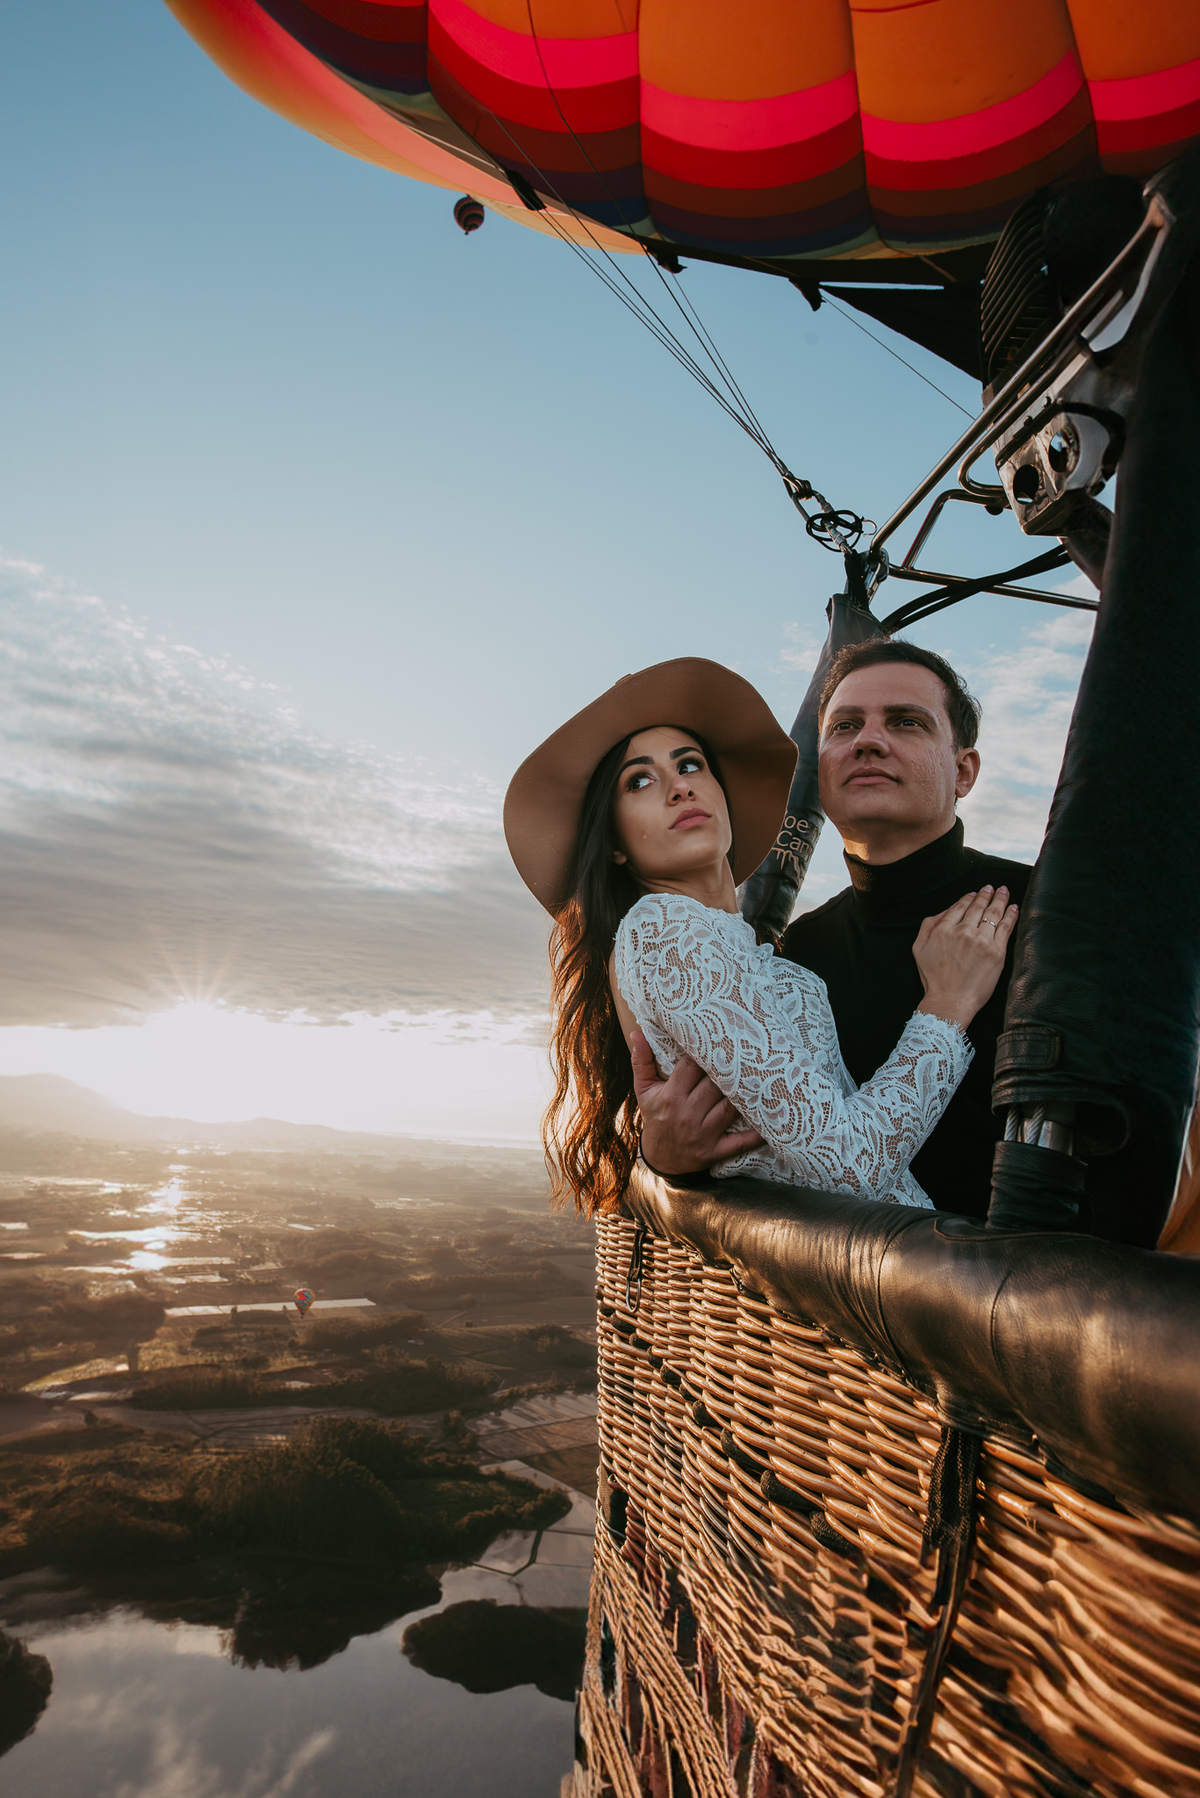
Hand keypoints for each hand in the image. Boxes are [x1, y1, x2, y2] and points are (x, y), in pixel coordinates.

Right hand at [630, 1030, 762, 1176]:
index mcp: (671, 1096)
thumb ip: (641, 1062)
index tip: (718, 1037)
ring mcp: (703, 1133)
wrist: (658, 1159)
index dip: (705, 1051)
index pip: (691, 1067)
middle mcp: (688, 1114)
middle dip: (729, 1069)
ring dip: (746, 1094)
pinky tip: (771, 1123)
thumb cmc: (655, 1117)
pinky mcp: (715, 1150)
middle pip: (714, 1084)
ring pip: (730, 1107)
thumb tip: (637, 1033)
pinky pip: (739, 1142)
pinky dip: (755, 1136)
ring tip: (760, 1075)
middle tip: (745, 1051)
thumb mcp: (644, 1090)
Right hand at [912, 885, 1018, 1031]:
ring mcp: (982, 941)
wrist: (950, 1001)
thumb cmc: (934, 978)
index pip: (960, 907)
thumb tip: (945, 911)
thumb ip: (928, 925)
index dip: (969, 898)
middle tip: (992, 887)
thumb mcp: (919, 948)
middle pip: (978, 907)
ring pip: (993, 914)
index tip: (975, 893)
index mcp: (944, 929)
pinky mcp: (997, 952)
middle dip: (986, 894)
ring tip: (1004, 891)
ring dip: (1000, 899)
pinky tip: (1014, 907)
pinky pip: (1006, 928)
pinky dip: (1011, 915)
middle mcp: (963, 931)